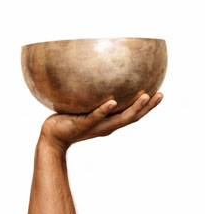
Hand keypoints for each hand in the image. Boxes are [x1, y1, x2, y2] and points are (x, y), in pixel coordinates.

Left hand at [40, 91, 162, 150]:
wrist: (52, 136)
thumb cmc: (67, 120)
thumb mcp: (85, 108)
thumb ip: (94, 98)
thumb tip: (101, 77)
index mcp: (110, 122)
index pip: (133, 114)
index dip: (148, 106)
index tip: (160, 93)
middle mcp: (106, 126)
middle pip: (133, 117)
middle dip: (148, 107)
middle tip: (161, 94)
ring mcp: (96, 126)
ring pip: (119, 119)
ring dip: (134, 108)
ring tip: (145, 96)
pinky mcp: (82, 125)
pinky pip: (95, 116)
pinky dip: (104, 110)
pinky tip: (112, 102)